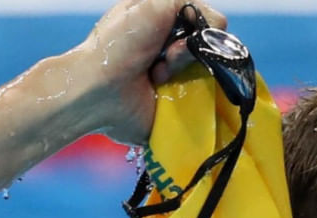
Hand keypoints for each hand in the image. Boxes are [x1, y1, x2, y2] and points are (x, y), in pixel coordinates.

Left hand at [76, 0, 226, 144]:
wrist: (97, 89)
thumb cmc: (120, 43)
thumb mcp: (154, 3)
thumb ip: (189, 3)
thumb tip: (218, 26)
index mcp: (163, 26)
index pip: (202, 22)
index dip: (198, 25)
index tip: (181, 29)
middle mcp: (171, 52)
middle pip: (209, 45)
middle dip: (191, 47)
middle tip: (167, 54)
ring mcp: (176, 81)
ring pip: (209, 71)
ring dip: (186, 68)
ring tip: (159, 74)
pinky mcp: (177, 108)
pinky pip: (205, 101)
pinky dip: (192, 93)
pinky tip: (165, 89)